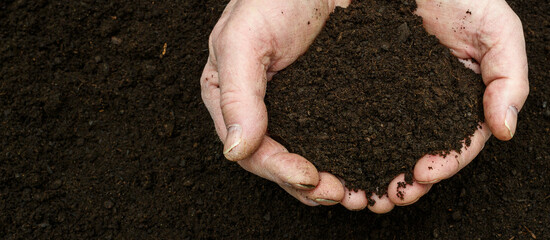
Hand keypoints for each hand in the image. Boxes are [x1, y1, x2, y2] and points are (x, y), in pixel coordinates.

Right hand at [200, 0, 351, 205]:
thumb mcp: (244, 39)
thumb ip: (236, 94)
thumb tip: (234, 150)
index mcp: (230, 99)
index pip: (250, 148)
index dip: (278, 169)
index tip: (309, 177)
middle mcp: (259, 109)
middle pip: (279, 161)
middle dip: (308, 183)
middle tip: (340, 194)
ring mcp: (293, 107)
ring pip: (306, 156)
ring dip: (328, 181)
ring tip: (356, 193)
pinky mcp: (323, 101)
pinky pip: (331, 137)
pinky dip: (345, 157)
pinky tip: (362, 167)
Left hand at [341, 0, 528, 212]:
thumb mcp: (498, 30)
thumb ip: (508, 78)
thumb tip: (506, 130)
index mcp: (460, 98)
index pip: (458, 141)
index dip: (446, 161)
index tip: (425, 172)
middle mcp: (426, 103)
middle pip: (419, 150)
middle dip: (407, 179)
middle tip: (389, 196)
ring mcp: (392, 95)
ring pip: (386, 142)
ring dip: (376, 171)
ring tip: (363, 191)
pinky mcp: (360, 84)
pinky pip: (353, 117)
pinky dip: (349, 142)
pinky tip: (340, 159)